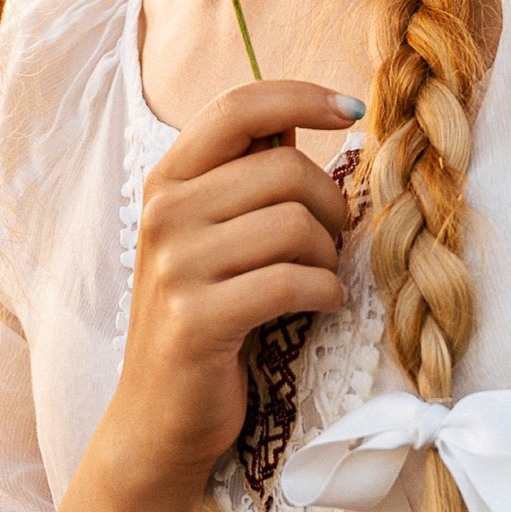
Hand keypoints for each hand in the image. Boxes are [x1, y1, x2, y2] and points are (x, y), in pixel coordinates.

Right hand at [103, 84, 357, 495]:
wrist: (159, 416)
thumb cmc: (205, 313)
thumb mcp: (212, 233)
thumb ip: (245, 174)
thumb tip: (301, 113)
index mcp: (167, 180)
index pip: (238, 107)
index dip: (302, 95)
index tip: (351, 109)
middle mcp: (164, 214)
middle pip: (285, 169)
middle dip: (329, 204)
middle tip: (331, 239)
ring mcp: (176, 267)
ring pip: (295, 225)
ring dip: (328, 256)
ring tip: (319, 277)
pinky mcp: (198, 320)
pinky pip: (293, 282)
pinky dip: (325, 292)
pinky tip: (321, 304)